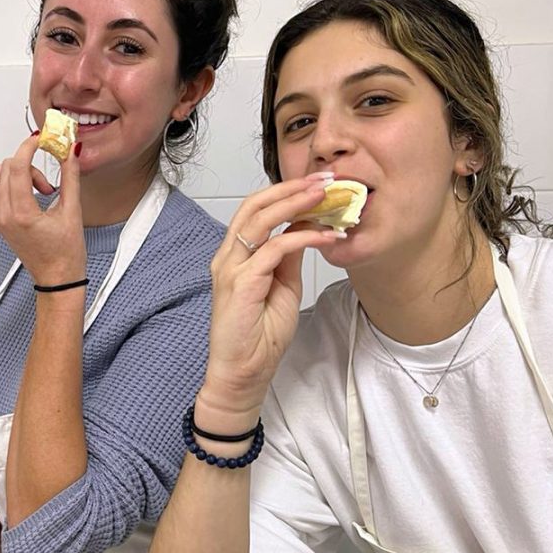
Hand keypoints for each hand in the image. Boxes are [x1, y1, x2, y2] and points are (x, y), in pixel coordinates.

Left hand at [0, 133, 84, 285]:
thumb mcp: (73, 212)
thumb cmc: (65, 255)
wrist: (57, 279)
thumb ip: (70, 177)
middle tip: (47, 179)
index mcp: (22, 214)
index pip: (17, 167)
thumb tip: (70, 152)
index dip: (28, 147)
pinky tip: (12, 189)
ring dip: (7, 172)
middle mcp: (4, 216)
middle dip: (27, 164)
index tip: (39, 141)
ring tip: (28, 183)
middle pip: (5, 169)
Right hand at [199, 173, 344, 427]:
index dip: (285, 193)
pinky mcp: (241, 284)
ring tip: (325, 195)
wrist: (242, 374)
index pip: (256, 211)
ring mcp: (231, 270)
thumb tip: (303, 232)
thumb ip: (287, 260)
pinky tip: (325, 235)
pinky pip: (273, 249)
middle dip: (290, 188)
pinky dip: (301, 237)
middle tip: (324, 179)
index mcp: (235, 257)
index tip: (318, 184)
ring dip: (295, 203)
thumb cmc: (259, 337)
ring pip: (260, 220)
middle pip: (254, 205)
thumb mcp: (282, 288)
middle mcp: (227, 257)